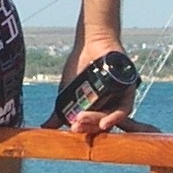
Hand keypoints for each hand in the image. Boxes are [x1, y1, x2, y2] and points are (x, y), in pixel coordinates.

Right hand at [40, 39, 159, 133]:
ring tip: (81, 120)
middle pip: (100, 123)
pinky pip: (125, 109)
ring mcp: (119, 99)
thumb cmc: (79, 66)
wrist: (90, 44)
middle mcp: (109, 106)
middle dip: (87, 126)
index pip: (91, 125)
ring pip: (110, 118)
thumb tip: (45, 127)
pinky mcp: (128, 91)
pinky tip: (104, 123)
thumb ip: (60, 111)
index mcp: (97, 109)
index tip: (71, 129)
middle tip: (75, 126)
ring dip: (96, 122)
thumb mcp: (67, 91)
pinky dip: (115, 118)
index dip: (82, 128)